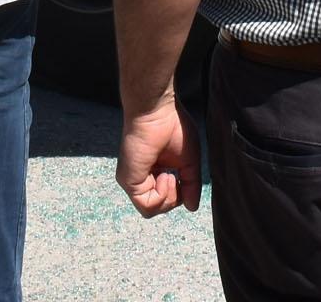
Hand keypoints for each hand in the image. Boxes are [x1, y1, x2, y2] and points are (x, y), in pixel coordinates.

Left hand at [116, 93, 201, 216]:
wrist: (156, 112)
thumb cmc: (173, 127)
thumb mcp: (189, 162)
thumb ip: (191, 185)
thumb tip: (192, 207)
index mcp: (153, 172)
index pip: (165, 198)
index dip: (179, 194)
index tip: (183, 176)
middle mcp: (141, 177)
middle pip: (158, 206)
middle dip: (174, 198)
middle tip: (177, 177)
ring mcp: (133, 180)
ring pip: (151, 209)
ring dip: (168, 197)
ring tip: (170, 175)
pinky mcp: (128, 180)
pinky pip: (146, 205)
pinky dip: (161, 195)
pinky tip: (165, 176)